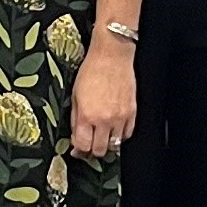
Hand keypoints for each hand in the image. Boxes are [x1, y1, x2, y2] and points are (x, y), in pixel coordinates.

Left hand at [71, 33, 137, 163]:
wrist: (112, 56)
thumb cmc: (92, 70)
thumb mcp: (75, 94)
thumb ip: (75, 118)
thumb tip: (76, 135)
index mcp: (87, 115)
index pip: (83, 145)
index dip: (79, 150)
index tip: (77, 148)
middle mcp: (104, 119)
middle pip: (100, 150)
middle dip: (92, 149)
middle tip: (89, 143)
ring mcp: (120, 117)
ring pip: (115, 145)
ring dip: (107, 143)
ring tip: (101, 135)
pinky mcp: (132, 113)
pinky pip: (127, 134)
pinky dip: (120, 136)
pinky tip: (114, 129)